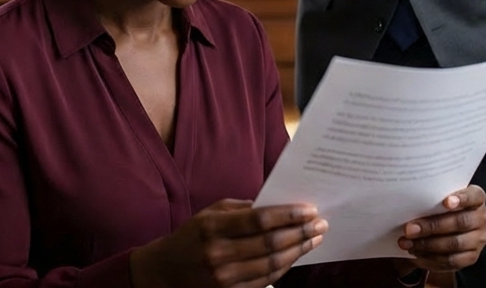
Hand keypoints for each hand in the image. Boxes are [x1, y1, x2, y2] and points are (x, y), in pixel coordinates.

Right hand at [131, 198, 326, 287]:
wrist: (164, 273)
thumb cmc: (192, 236)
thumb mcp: (210, 213)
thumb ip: (242, 209)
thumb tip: (279, 205)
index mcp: (213, 227)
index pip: (260, 219)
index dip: (288, 215)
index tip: (310, 210)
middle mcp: (219, 254)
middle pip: (271, 243)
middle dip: (301, 232)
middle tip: (321, 223)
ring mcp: (224, 278)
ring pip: (272, 264)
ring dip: (298, 250)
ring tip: (315, 239)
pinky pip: (265, 281)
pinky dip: (285, 266)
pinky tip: (296, 254)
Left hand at [395, 185, 485, 274]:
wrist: (442, 231)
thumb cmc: (438, 208)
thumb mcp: (437, 200)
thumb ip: (432, 199)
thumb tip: (410, 202)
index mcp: (477, 198)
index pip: (475, 196)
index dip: (462, 199)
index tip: (446, 202)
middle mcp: (482, 218)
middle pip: (460, 222)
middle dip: (432, 226)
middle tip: (410, 229)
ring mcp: (479, 239)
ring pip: (455, 243)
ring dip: (428, 244)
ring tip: (408, 243)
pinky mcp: (472, 257)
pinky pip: (451, 260)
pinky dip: (431, 258)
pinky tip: (416, 254)